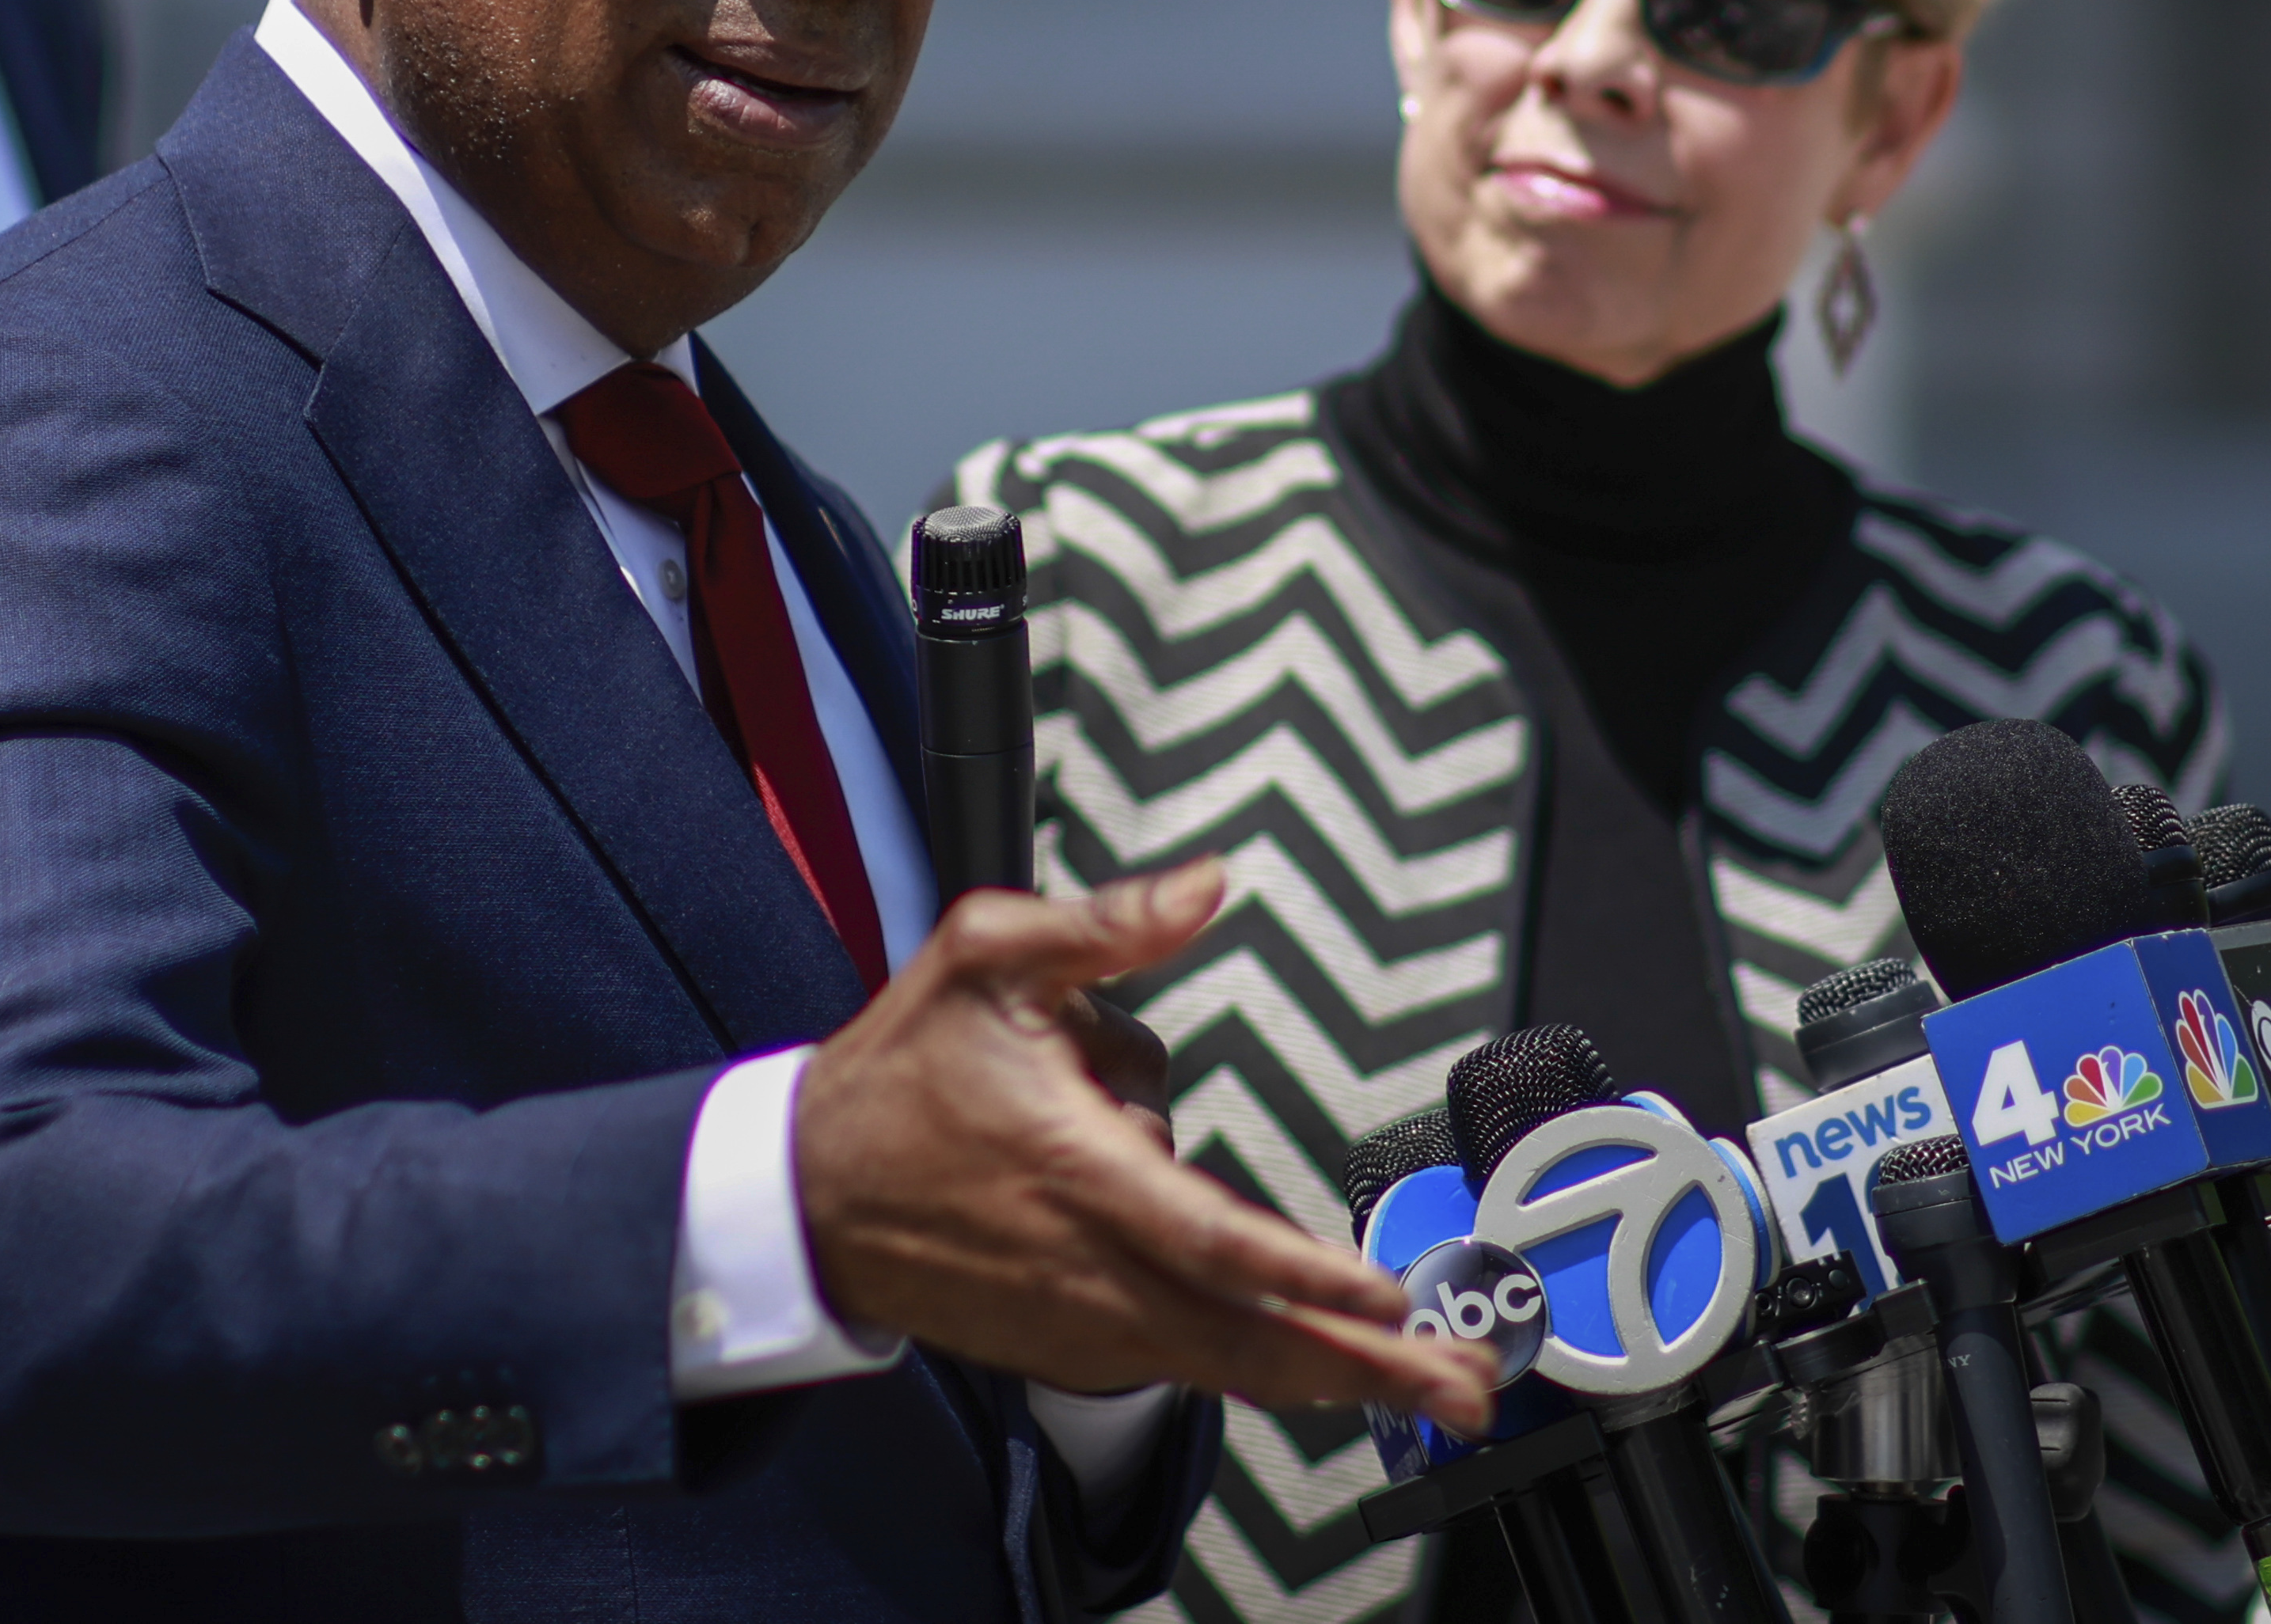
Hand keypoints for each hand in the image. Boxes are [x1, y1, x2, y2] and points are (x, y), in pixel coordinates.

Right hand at [794, 859, 1497, 1424]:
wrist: (810, 1193)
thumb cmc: (900, 1073)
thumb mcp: (987, 955)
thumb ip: (1105, 924)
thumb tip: (1207, 882)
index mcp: (1078, 1172)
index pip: (1216, 1242)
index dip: (1309, 1278)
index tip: (1391, 1297)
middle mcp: (1091, 1266)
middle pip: (1247, 1339)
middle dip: (1364, 1369)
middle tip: (1460, 1386)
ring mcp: (1082, 1321)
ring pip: (1228, 1369)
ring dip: (1333, 1382)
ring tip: (1429, 1388)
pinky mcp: (1071, 1347)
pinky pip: (1185, 1371)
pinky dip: (1261, 1376)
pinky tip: (1329, 1374)